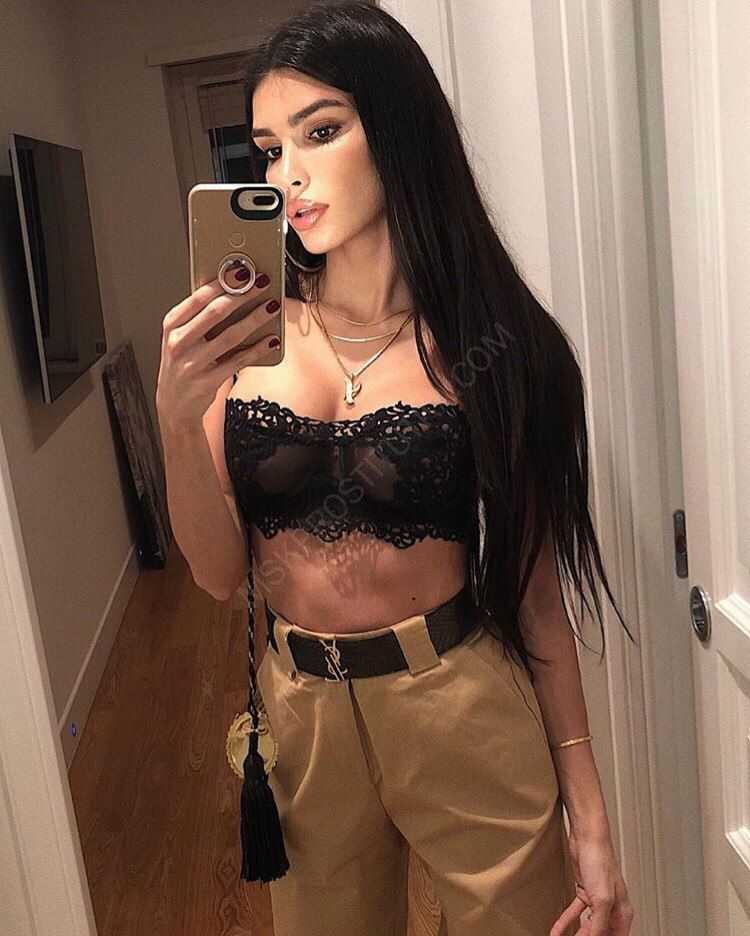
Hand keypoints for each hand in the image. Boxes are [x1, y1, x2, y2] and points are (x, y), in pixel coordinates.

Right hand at [155, 266, 275, 431]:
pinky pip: (238, 360)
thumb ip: (201, 316)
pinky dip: (257, 349)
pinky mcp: (208, 381)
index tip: (244, 271)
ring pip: (230, 335)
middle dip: (243, 295)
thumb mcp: (182, 337)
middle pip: (216, 312)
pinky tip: (271, 340)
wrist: (174, 404)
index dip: (224, 282)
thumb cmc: (183, 363)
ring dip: (255, 319)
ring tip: (272, 306)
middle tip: (263, 283)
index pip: (199, 297)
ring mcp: (193, 363)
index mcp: (172, 325)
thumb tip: (235, 290)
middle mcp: (179, 342)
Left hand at [550, 826, 633, 934]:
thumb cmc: (601, 861)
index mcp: (623, 912)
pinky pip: (575, 912)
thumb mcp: (602, 899)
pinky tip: (557, 931)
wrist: (587, 838)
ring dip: (577, 935)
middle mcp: (612, 907)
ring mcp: (598, 899)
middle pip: (602, 933)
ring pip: (588, 925)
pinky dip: (565, 922)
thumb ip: (599, 924)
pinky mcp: (585, 891)